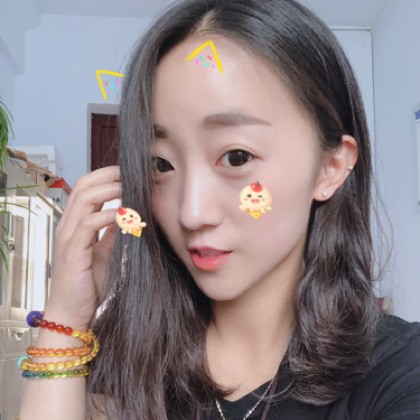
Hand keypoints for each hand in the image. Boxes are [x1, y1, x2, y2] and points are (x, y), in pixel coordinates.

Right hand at [45, 166, 120, 327]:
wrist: (72, 312)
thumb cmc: (88, 283)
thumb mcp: (106, 252)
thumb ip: (112, 233)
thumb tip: (127, 216)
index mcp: (76, 223)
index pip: (86, 188)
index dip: (106, 176)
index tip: (128, 173)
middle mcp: (68, 225)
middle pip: (83, 187)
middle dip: (108, 176)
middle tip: (131, 173)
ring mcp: (68, 237)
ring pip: (84, 200)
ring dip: (109, 190)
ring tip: (130, 187)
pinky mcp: (72, 251)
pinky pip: (88, 224)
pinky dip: (107, 215)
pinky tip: (123, 215)